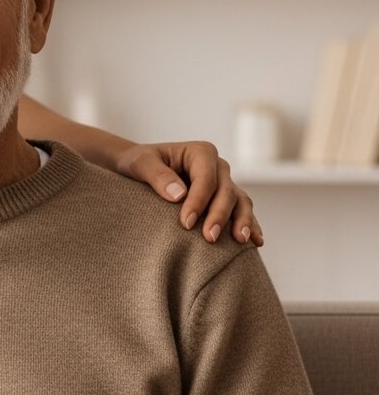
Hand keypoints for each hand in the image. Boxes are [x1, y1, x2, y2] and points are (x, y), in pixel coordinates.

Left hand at [114, 141, 262, 245]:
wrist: (141, 167)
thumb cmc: (140, 162)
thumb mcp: (141, 164)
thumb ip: (157, 175)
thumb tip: (179, 195)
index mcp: (200, 152)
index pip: (206, 179)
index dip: (198, 201)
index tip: (186, 223)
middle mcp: (218, 166)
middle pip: (226, 191)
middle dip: (219, 215)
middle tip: (209, 238)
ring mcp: (224, 182)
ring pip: (240, 201)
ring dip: (242, 221)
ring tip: (240, 241)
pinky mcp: (225, 198)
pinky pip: (241, 210)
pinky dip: (249, 224)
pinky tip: (255, 241)